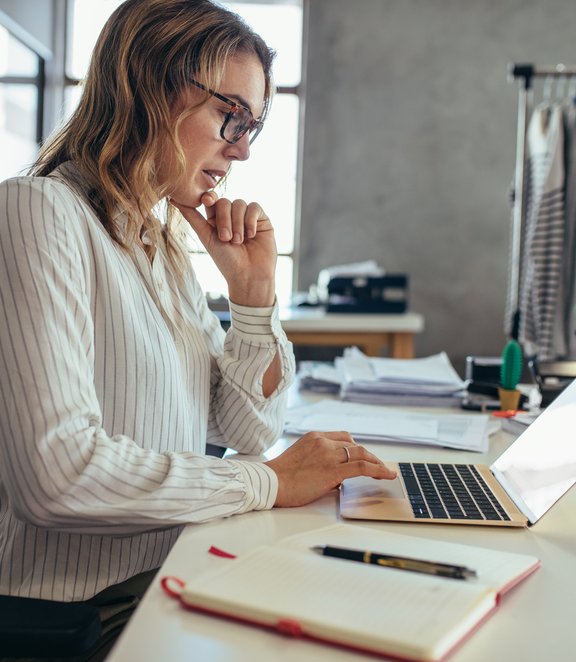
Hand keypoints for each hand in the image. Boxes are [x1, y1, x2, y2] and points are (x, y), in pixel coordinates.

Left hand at [173, 191, 276, 306]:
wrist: (249, 276)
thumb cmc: (227, 261)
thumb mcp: (206, 238)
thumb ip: (193, 218)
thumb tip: (173, 200)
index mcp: (216, 220)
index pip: (211, 200)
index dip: (209, 197)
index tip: (206, 201)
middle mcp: (232, 216)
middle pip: (224, 202)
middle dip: (224, 220)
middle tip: (226, 239)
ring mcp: (247, 217)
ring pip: (239, 204)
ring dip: (238, 223)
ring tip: (239, 242)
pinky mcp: (261, 219)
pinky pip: (254, 208)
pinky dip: (250, 220)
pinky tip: (251, 235)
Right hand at [264, 431, 396, 507]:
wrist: (270, 482)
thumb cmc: (281, 477)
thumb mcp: (300, 459)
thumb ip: (319, 462)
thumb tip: (336, 479)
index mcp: (314, 437)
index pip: (343, 437)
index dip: (356, 448)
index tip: (364, 456)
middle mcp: (323, 442)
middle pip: (354, 445)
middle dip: (369, 456)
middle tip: (379, 466)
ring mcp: (329, 454)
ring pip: (361, 454)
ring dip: (376, 463)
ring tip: (386, 472)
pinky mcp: (333, 470)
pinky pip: (362, 467)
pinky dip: (378, 470)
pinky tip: (386, 475)